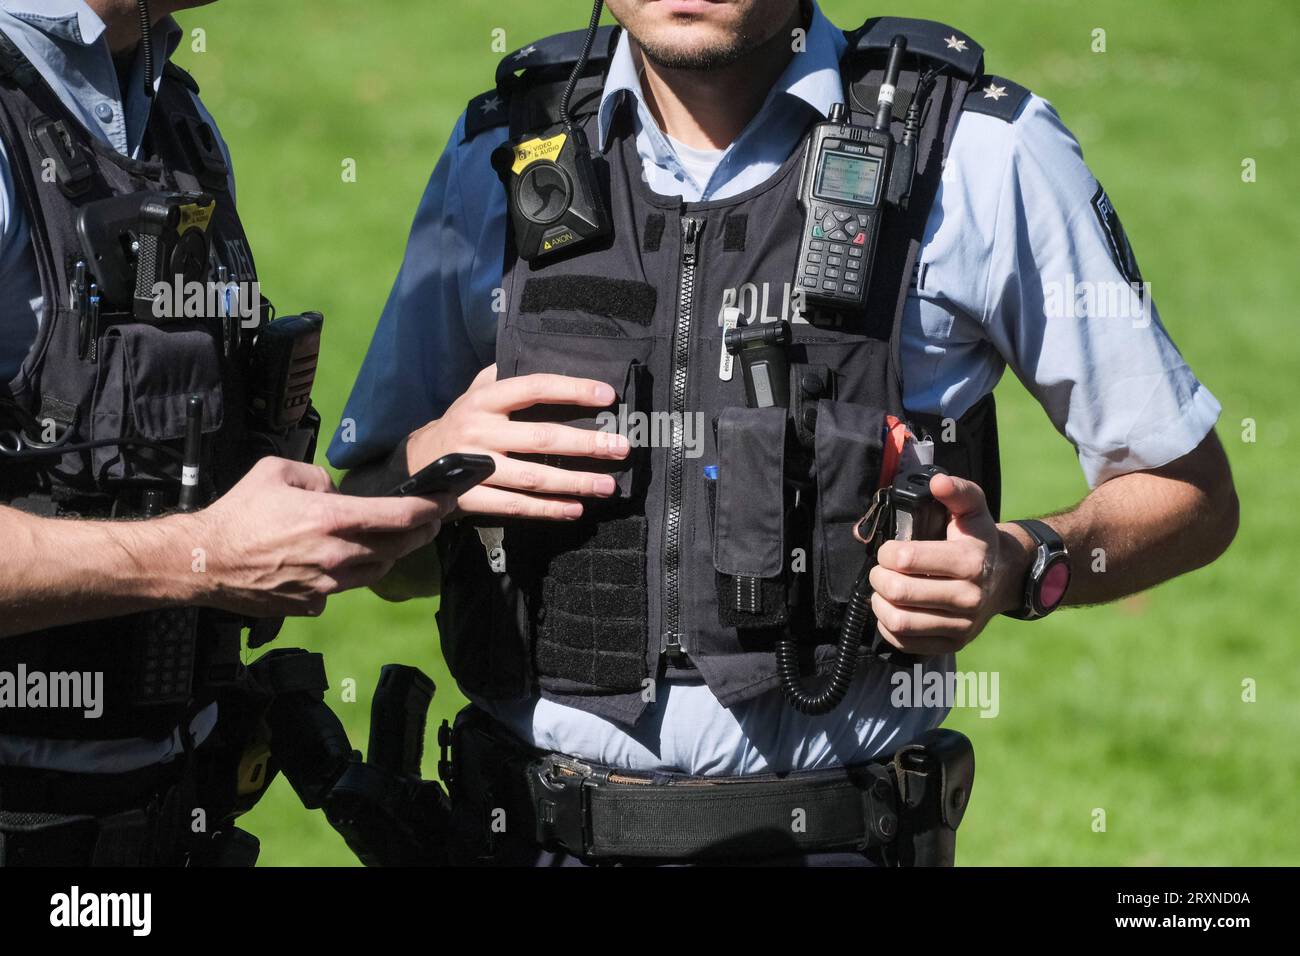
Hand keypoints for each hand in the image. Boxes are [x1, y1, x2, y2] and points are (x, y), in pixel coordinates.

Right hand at [184, 456, 453, 616]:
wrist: (202, 562)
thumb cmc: (237, 513)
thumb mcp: (278, 471)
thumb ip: (317, 475)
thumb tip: (337, 489)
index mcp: (333, 518)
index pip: (400, 515)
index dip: (431, 507)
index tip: (447, 501)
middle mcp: (337, 555)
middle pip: (398, 547)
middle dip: (421, 532)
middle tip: (431, 520)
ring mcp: (326, 585)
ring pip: (377, 570)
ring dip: (390, 554)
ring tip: (393, 539)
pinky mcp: (312, 605)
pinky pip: (344, 589)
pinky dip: (351, 574)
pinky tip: (343, 562)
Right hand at [403, 363, 629, 520]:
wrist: (413, 463)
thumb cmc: (459, 423)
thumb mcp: (474, 392)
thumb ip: (504, 375)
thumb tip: (541, 351)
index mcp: (484, 400)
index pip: (533, 388)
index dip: (571, 389)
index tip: (607, 395)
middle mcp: (480, 431)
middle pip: (541, 437)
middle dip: (585, 443)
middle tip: (621, 448)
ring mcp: (475, 467)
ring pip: (533, 477)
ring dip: (575, 482)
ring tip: (608, 486)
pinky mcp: (471, 498)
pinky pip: (516, 506)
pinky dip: (548, 509)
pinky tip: (576, 509)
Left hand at [868, 474, 1031, 654]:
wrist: (1006, 577)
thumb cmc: (978, 540)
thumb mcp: (973, 509)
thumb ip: (957, 491)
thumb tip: (937, 482)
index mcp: (970, 561)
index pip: (906, 559)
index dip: (886, 553)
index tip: (888, 551)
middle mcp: (969, 597)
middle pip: (899, 592)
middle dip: (878, 578)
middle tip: (880, 571)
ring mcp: (963, 625)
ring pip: (899, 622)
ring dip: (880, 604)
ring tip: (883, 590)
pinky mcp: (954, 643)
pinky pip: (907, 643)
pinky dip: (889, 628)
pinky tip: (893, 610)